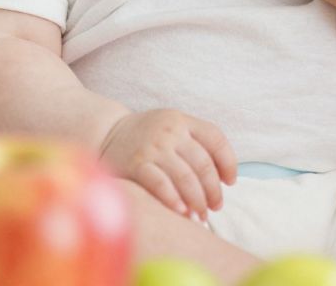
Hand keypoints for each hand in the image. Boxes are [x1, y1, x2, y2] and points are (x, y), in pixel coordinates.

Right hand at [99, 109, 236, 220]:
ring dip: (197, 200)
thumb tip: (223, 179)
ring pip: (186, 177)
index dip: (228, 162)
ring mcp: (152, 148)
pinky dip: (174, 199)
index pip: (215, 138)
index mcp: (181, 120)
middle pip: (203, 163)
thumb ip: (195, 144)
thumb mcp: (171, 127)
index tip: (229, 182)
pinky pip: (161, 184)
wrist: (105, 133)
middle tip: (214, 206)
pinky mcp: (136, 164)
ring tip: (199, 215)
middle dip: (213, 190)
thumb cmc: (145, 136)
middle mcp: (169, 131)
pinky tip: (181, 211)